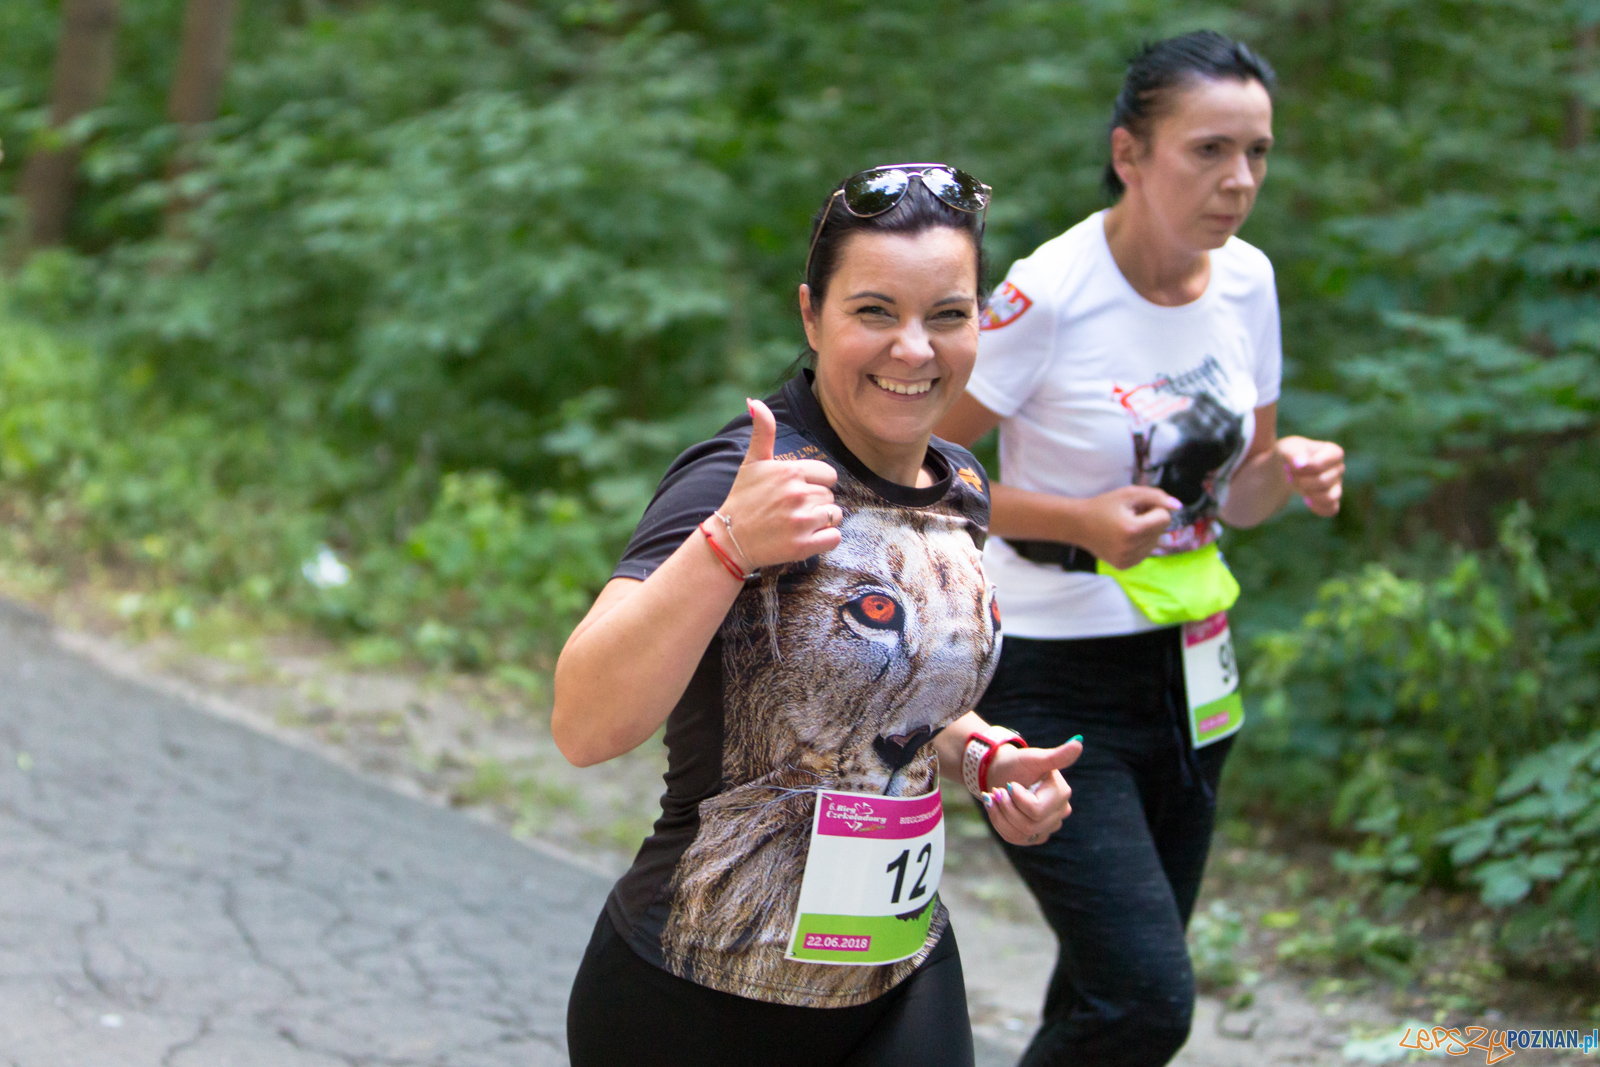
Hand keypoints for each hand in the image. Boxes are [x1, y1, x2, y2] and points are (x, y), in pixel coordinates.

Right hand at [716, 399, 842, 568]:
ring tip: (798, 523)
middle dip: (816, 503)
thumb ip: (763, 431)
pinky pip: (835, 538)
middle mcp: (798, 494)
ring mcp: (801, 521)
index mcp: (790, 471)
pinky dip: (826, 539)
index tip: (796, 492)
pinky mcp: (804, 545)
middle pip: (830, 496)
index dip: (816, 483)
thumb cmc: (743, 498)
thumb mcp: (752, 462)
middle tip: (791, 510)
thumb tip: (754, 400)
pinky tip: (806, 537)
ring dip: (822, 521)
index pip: (829, 475)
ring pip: (835, 516)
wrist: (729, 539)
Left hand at [980, 738, 1082, 846]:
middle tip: (998, 791)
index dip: (1016, 798)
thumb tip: (1079, 742)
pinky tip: (996, 809)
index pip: (1035, 810)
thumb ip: (1057, 756)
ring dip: (1000, 815)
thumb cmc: (1018, 763)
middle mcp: (1059, 813)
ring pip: (1020, 834)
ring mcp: (1048, 827)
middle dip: (1006, 807)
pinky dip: (1000, 823)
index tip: (1010, 784)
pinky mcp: (1035, 836)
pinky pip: (1015, 838)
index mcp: (1062, 794)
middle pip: (1028, 825)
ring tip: (995, 798)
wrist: (1003, 774)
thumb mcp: (1034, 758)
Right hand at [1071, 486, 1182, 569]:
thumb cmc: (1103, 506)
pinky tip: (1123, 538)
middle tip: (1129, 516)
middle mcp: (1131, 548)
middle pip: (1161, 531)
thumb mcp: (1128, 494)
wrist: (1077, 525)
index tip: (1137, 506)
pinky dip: (1139, 544)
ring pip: (1155, 543)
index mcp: (1133, 529)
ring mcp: (1128, 559)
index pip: (1165, 518)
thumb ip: (1155, 496)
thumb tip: (1178, 506)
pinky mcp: (1124, 565)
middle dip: (1150, 521)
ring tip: (1126, 527)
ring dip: (1146, 533)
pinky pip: (1145, 553)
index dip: (1154, 508)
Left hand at [1276, 436, 1343, 516]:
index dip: (1303, 469)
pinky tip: (1307, 500)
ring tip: (1298, 487)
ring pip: (1330, 497)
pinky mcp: (1332, 499)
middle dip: (1301, 481)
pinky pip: (1332, 509)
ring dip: (1309, 494)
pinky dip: (1318, 507)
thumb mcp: (1288, 448)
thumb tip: (1301, 464)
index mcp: (1333, 452)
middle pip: (1323, 482)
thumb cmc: (1289, 453)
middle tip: (1290, 475)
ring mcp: (1337, 484)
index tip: (1292, 465)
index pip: (1320, 465)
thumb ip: (1295, 453)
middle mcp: (1339, 468)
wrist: (1285, 465)